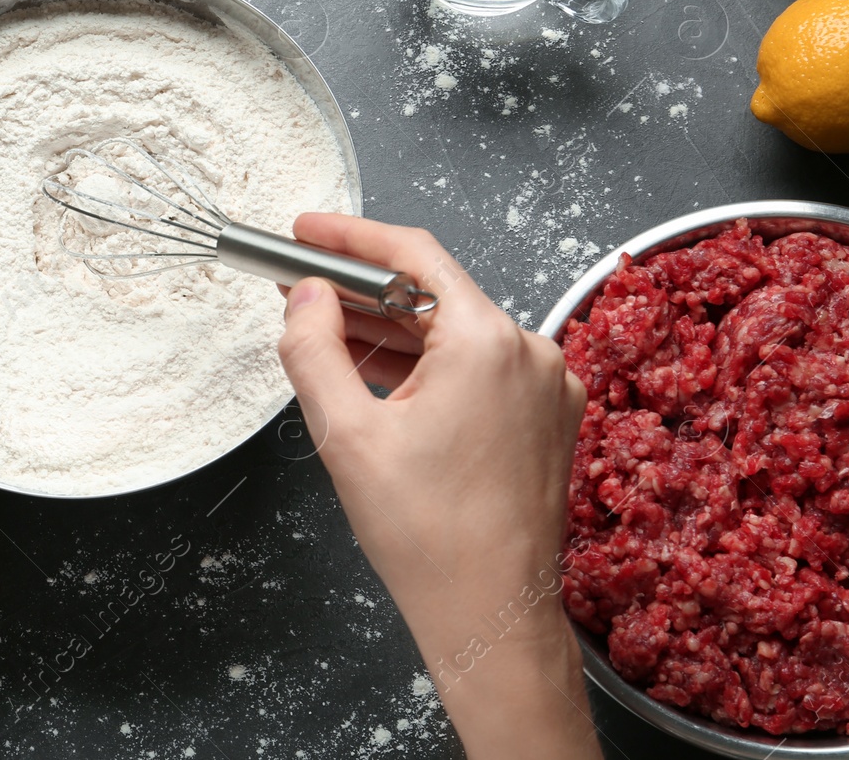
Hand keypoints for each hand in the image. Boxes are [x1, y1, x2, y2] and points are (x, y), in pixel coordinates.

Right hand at [277, 214, 599, 759]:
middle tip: (301, 295)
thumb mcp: (345, 435)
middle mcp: (529, 352)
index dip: (349, 237)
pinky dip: (427, 366)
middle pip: (433, 294)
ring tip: (328, 339)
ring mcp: (546, 387)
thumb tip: (307, 296)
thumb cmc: (429, 539)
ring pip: (454, 333)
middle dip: (362, 293)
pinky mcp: (547, 418)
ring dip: (391, 332)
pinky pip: (478, 368)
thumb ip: (314, 349)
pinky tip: (378, 379)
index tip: (305, 231)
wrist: (491, 617)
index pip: (413, 254)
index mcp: (486, 342)